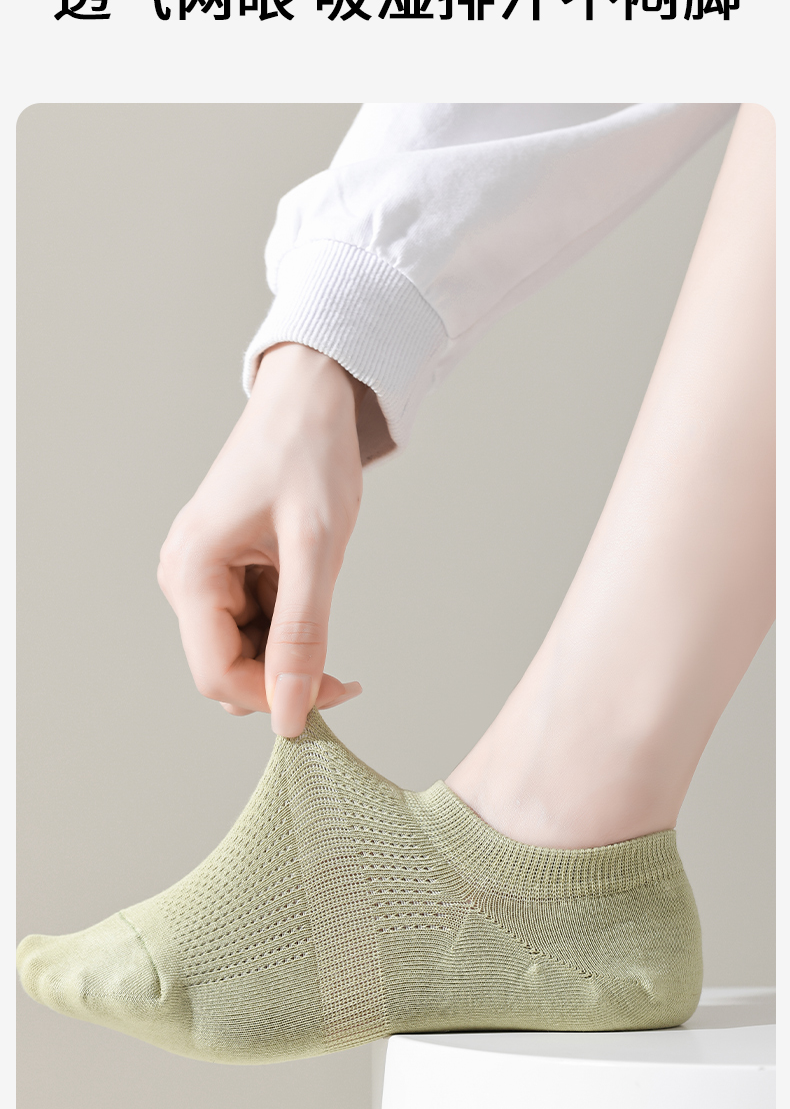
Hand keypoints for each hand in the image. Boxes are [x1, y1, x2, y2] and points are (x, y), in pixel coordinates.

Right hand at [157, 342, 363, 736]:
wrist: (307, 397)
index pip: (218, 676)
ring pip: (243, 651)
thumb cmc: (308, 454)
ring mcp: (201, 575)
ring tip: (323, 594)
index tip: (336, 692)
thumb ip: (303, 633)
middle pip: (227, 670)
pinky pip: (252, 623)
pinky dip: (288, 623)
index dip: (275, 698)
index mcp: (191, 573)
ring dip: (290, 648)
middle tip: (344, 667)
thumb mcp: (315, 547)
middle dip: (284, 677)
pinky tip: (309, 583)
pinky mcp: (223, 570)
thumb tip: (292, 712)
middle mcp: (183, 579)